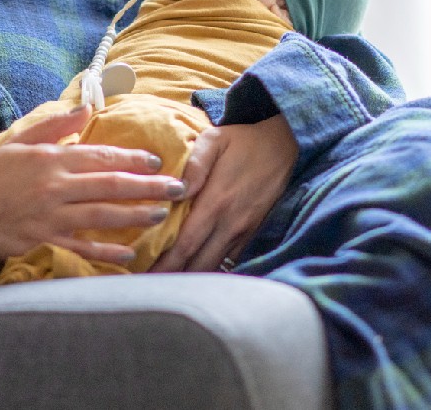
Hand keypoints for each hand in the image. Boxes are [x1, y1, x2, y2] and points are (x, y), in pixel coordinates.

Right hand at [0, 106, 184, 273]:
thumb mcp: (18, 143)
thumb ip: (53, 127)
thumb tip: (85, 108)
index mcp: (51, 159)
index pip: (100, 156)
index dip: (132, 158)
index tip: (157, 161)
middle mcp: (55, 186)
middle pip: (110, 184)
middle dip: (147, 186)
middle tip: (177, 188)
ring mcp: (52, 215)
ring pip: (102, 215)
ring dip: (135, 215)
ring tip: (161, 214)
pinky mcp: (46, 239)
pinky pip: (82, 247)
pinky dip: (106, 252)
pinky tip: (129, 254)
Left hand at [148, 114, 294, 272]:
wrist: (286, 146)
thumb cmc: (243, 141)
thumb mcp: (215, 140)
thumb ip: (194, 164)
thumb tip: (177, 189)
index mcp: (216, 202)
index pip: (186, 243)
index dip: (165, 263)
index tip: (144, 276)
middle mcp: (230, 223)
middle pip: (198, 263)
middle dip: (174, 279)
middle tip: (149, 290)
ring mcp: (244, 231)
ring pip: (215, 265)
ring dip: (192, 278)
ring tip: (167, 287)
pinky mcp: (253, 233)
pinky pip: (231, 260)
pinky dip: (212, 269)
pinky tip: (195, 274)